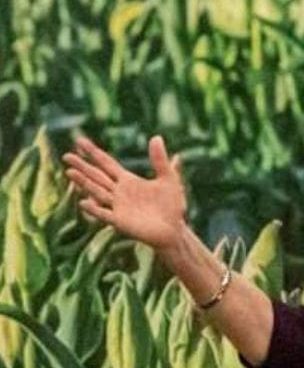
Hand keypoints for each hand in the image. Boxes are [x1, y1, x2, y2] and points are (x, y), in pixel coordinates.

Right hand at [62, 135, 187, 251]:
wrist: (174, 230)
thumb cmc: (171, 206)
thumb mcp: (169, 179)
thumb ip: (161, 160)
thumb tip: (156, 137)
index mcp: (128, 181)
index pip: (107, 163)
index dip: (94, 152)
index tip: (79, 140)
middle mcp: (119, 192)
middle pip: (97, 176)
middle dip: (82, 166)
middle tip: (66, 156)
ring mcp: (118, 207)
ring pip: (97, 192)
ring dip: (83, 183)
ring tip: (69, 172)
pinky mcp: (120, 221)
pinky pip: (105, 214)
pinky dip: (94, 209)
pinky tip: (83, 202)